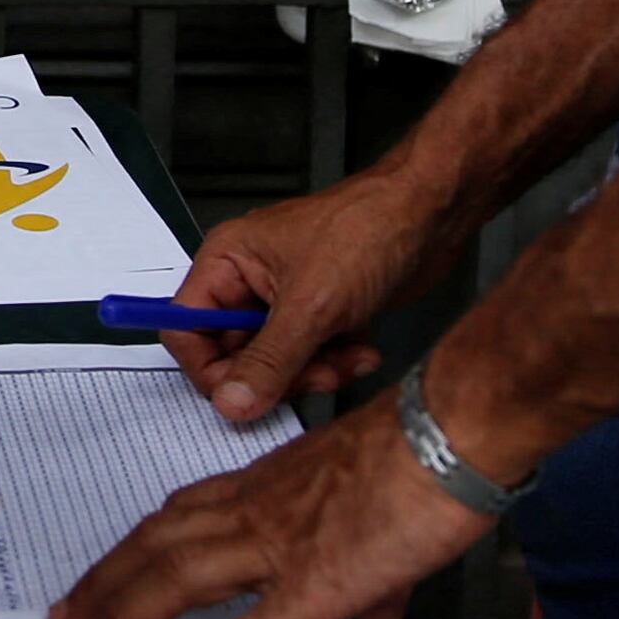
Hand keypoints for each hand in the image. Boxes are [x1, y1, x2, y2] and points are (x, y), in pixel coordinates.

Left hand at [45, 393, 491, 618]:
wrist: (451, 431)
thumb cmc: (424, 447)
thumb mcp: (370, 492)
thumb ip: (358, 554)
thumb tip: (373, 609)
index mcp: (266, 483)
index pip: (181, 513)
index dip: (137, 544)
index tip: (109, 568)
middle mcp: (254, 510)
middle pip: (156, 544)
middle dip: (106, 581)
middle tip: (68, 615)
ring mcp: (277, 547)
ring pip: (176, 582)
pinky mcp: (313, 586)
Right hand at [160, 169, 462, 424]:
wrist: (432, 215)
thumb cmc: (369, 228)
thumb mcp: (312, 306)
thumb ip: (268, 361)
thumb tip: (231, 402)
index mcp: (228, 261)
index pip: (186, 329)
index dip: (209, 369)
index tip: (241, 395)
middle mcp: (250, 280)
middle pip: (233, 354)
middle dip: (276, 374)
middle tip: (313, 373)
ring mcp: (286, 298)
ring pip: (276, 363)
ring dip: (314, 371)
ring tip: (346, 359)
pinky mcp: (320, 313)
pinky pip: (310, 358)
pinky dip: (336, 362)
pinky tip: (362, 350)